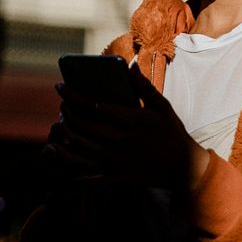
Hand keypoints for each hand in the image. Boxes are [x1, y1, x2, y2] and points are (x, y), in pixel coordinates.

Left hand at [47, 65, 208, 191]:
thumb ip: (143, 86)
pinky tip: (61, 157)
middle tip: (62, 103)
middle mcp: (119, 140)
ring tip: (59, 124)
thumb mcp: (161, 105)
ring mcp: (115, 160)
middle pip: (82, 125)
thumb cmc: (171, 132)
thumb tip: (130, 65)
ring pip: (79, 148)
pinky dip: (70, 166)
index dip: (72, 95)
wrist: (182, 167)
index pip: (92, 105)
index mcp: (129, 120)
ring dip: (65, 134)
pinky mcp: (115, 176)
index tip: (60, 86)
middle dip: (66, 112)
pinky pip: (86, 175)